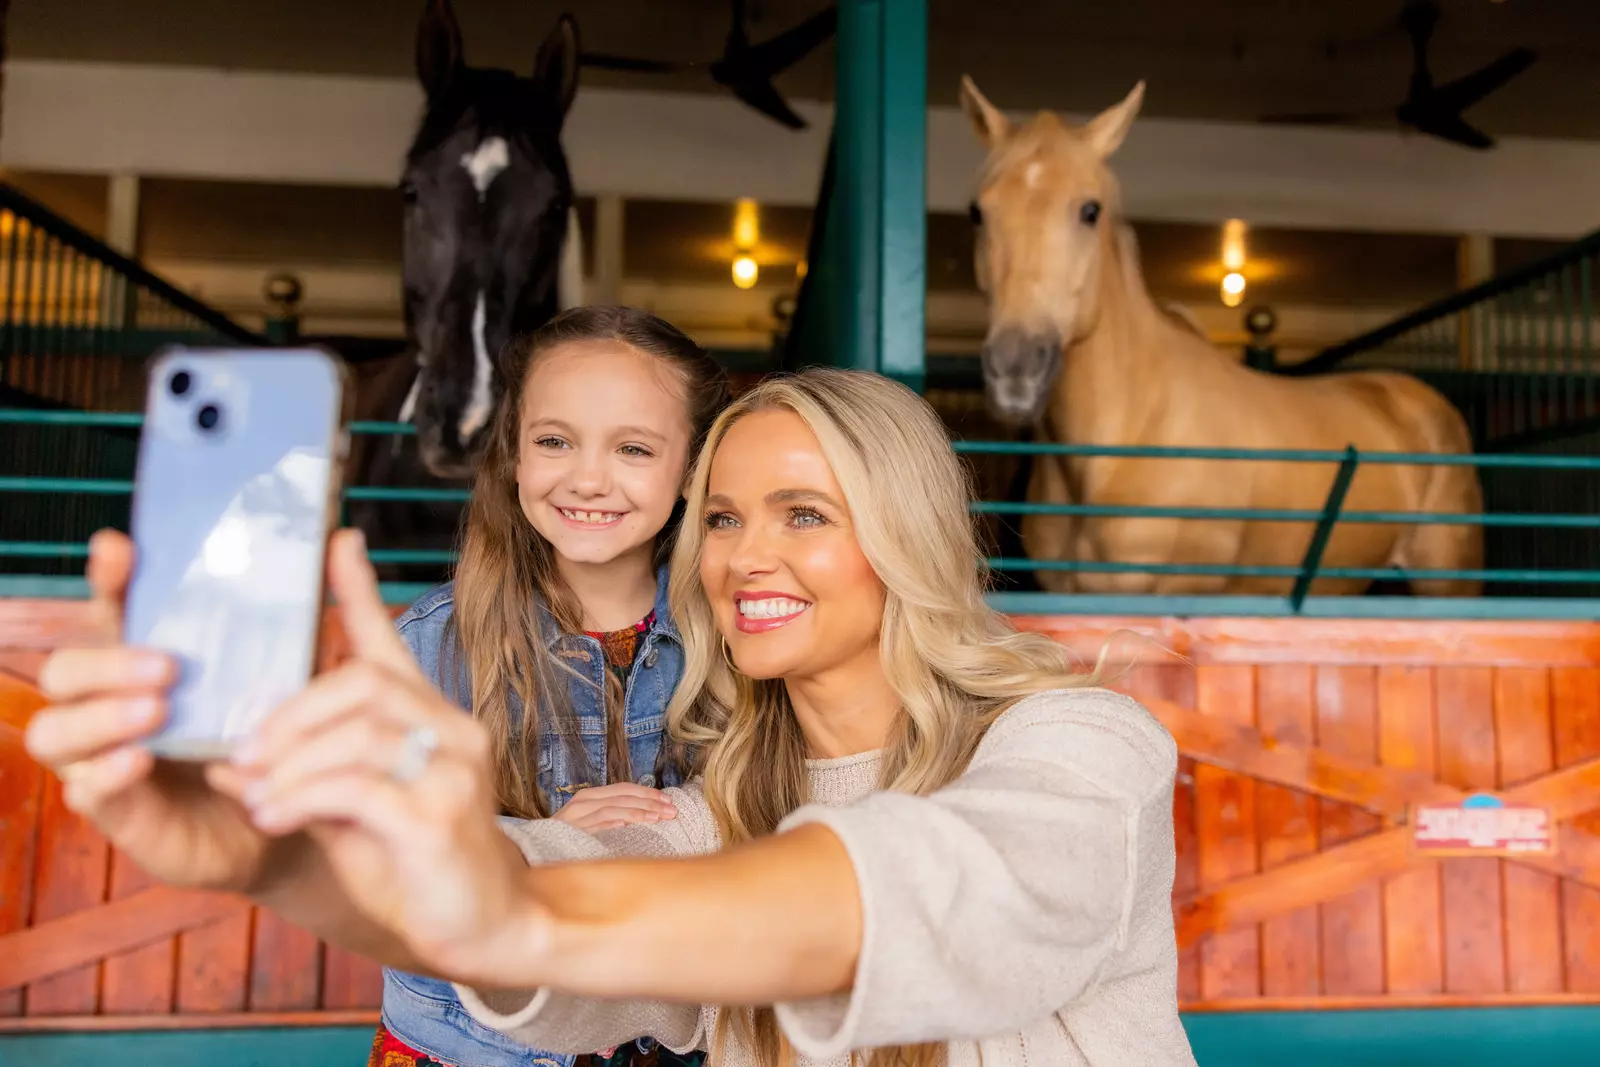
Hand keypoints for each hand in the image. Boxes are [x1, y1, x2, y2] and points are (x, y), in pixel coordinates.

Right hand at [24, 530, 275, 891]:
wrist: (286, 816)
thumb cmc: (275, 732)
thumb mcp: (292, 672)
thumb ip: (305, 613)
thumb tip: (343, 537)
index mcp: (145, 657)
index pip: (111, 611)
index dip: (108, 579)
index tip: (120, 550)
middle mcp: (111, 702)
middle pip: (65, 668)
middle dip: (107, 660)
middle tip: (168, 665)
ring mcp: (105, 756)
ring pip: (55, 729)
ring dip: (99, 716)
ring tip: (156, 711)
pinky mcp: (118, 810)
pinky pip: (85, 791)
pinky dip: (106, 774)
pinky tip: (138, 761)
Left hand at [226, 530, 548, 983]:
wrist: (488, 925)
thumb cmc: (414, 865)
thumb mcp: (350, 812)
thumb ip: (300, 777)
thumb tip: (224, 762)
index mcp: (429, 718)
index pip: (388, 641)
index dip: (359, 588)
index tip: (337, 540)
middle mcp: (452, 730)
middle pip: (361, 682)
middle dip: (287, 714)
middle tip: (240, 755)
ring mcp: (454, 770)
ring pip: (356, 732)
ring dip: (288, 762)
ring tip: (254, 796)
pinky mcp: (441, 817)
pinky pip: (358, 788)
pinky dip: (302, 798)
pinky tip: (273, 818)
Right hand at [554, 782, 676, 831]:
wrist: (537, 848)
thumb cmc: (571, 837)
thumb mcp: (594, 821)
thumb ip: (615, 814)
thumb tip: (650, 813)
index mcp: (591, 796)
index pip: (625, 789)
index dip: (648, 793)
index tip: (669, 802)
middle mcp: (584, 801)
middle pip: (622, 796)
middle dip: (650, 803)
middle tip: (671, 812)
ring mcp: (576, 816)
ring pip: (611, 808)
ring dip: (636, 812)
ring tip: (655, 818)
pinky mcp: (570, 831)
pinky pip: (593, 825)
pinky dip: (610, 822)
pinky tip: (625, 825)